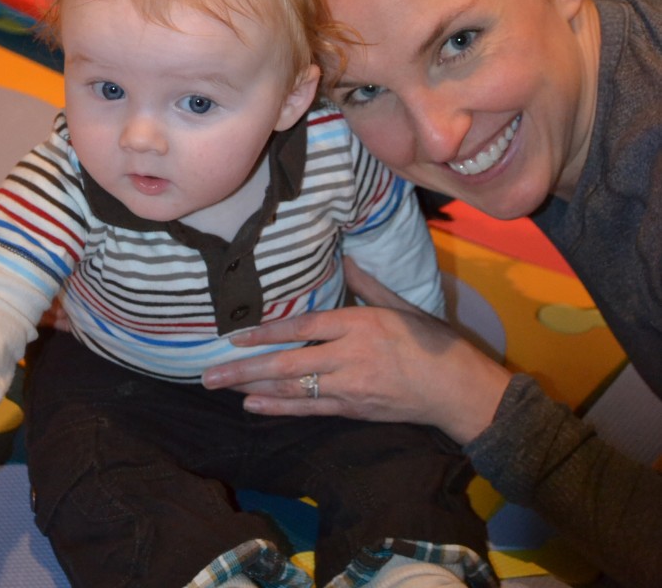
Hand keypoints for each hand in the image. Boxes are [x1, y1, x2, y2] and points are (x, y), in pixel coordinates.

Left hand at [203, 259, 510, 443]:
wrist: (456, 389)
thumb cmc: (433, 343)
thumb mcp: (402, 305)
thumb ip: (368, 284)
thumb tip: (345, 256)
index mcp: (360, 324)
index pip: (304, 326)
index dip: (268, 332)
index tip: (236, 334)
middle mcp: (350, 356)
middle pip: (289, 363)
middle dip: (245, 367)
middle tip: (209, 372)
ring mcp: (350, 387)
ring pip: (293, 389)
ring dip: (253, 388)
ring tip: (221, 387)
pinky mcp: (353, 410)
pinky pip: (309, 409)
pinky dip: (279, 408)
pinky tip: (253, 405)